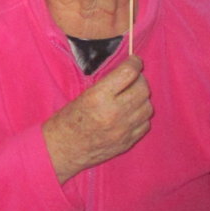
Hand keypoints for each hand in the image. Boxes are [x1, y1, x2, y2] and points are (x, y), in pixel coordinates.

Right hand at [42, 55, 152, 183]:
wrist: (62, 149)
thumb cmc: (66, 120)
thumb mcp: (82, 96)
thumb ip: (106, 85)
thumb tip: (126, 73)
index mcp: (98, 97)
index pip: (128, 73)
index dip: (134, 63)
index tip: (134, 61)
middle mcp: (114, 112)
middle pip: (142, 88)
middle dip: (140, 79)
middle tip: (133, 78)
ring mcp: (123, 129)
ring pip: (147, 106)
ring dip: (141, 98)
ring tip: (131, 97)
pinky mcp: (128, 141)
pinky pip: (145, 124)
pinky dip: (141, 116)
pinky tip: (130, 114)